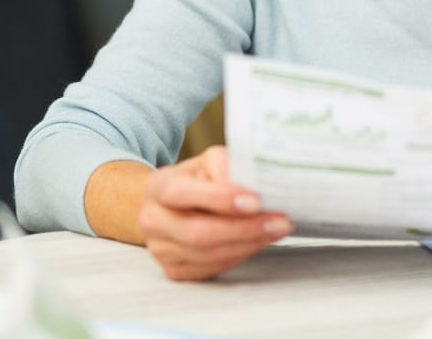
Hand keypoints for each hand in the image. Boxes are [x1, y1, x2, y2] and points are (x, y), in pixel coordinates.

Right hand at [137, 145, 292, 279]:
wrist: (171, 205)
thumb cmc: (197, 180)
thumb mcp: (209, 162)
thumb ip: (227, 167)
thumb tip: (253, 188)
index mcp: (158, 186)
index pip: (183, 193)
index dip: (219, 199)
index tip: (255, 201)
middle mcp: (152, 220)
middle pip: (198, 232)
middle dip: (244, 229)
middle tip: (279, 222)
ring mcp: (160, 249)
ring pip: (208, 254)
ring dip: (248, 243)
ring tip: (276, 230)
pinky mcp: (173, 270)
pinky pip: (210, 268)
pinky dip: (239, 255)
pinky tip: (258, 242)